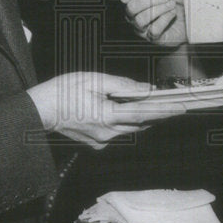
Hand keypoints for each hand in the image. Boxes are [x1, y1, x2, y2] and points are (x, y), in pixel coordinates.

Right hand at [28, 72, 185, 149]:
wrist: (40, 110)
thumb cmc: (63, 91)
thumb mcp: (94, 80)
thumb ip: (122, 85)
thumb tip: (144, 89)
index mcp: (107, 116)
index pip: (144, 114)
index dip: (165, 111)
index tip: (182, 108)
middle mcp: (107, 133)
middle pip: (140, 124)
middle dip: (159, 115)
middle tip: (176, 105)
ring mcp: (101, 141)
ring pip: (131, 130)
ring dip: (144, 119)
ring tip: (158, 106)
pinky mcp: (95, 143)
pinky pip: (118, 133)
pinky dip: (127, 122)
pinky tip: (128, 111)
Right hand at [120, 0, 185, 46]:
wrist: (187, 19)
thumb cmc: (174, 4)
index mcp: (134, 2)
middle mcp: (134, 16)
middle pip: (131, 7)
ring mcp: (142, 28)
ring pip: (141, 19)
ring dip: (159, 9)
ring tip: (171, 4)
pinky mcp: (153, 38)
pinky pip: (154, 29)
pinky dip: (165, 18)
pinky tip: (172, 13)